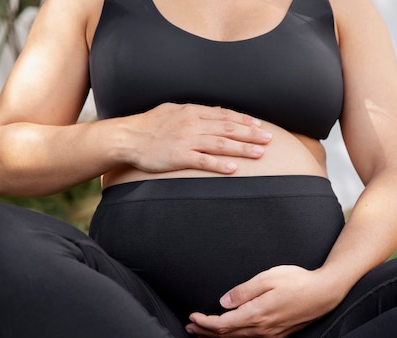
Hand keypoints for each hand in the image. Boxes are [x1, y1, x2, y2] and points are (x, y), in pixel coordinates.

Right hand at [127, 103, 271, 173]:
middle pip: (228, 129)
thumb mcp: (173, 110)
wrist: (128, 137)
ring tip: (260, 153)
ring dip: (242, 148)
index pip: (224, 115)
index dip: (244, 121)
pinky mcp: (179, 157)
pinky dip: (220, 164)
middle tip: (269, 139)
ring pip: (221, 144)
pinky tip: (234, 168)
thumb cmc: (149, 124)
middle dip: (251, 134)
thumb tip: (216, 112)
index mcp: (192, 112)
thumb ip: (195, 112)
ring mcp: (186, 140)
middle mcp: (193, 124)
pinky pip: (203, 161)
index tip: (259, 126)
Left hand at [185, 265, 342, 337]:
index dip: (205, 322)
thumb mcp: (268, 277)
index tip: (192, 316)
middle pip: (226, 336)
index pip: (223, 324)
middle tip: (190, 327)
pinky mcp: (276, 335)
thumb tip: (224, 302)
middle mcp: (261, 329)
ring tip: (202, 336)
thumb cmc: (298, 281)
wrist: (324, 294)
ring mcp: (269, 334)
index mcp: (257, 314)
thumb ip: (244, 291)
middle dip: (205, 332)